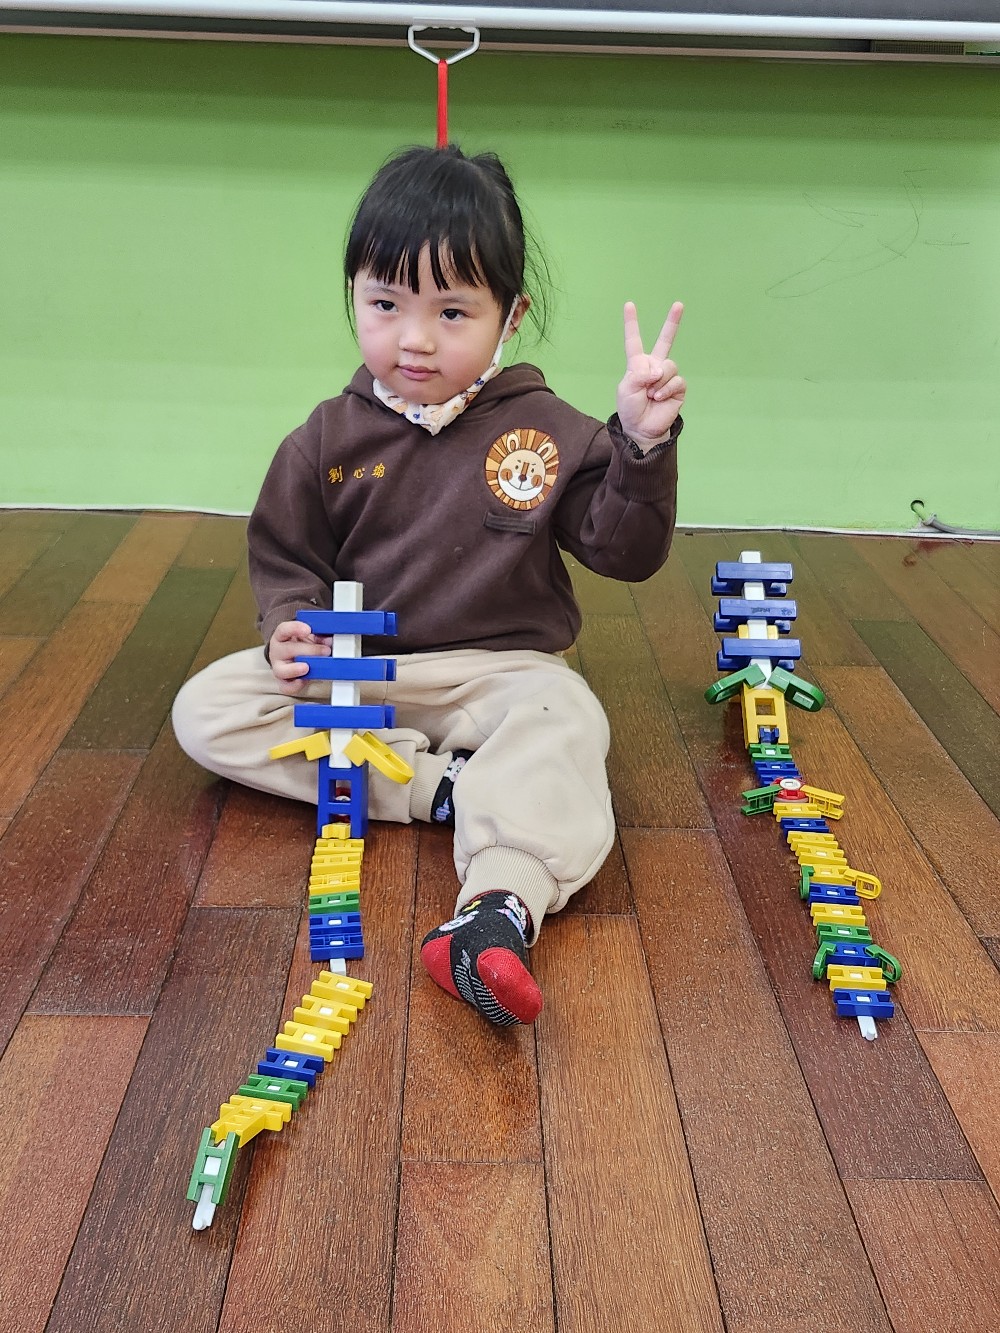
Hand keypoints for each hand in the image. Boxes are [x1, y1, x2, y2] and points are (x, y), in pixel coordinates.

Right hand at [269, 620, 330, 695]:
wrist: (291, 658)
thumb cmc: (301, 645)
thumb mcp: (309, 637)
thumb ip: (319, 637)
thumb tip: (330, 641)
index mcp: (282, 636)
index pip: (284, 630)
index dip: (295, 629)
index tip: (308, 630)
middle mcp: (277, 651)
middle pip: (288, 650)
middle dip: (309, 650)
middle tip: (326, 651)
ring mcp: (278, 667)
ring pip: (282, 670)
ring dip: (295, 669)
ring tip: (307, 668)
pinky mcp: (282, 682)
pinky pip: (286, 687)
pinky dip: (295, 686)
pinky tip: (304, 680)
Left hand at [617, 301, 685, 448]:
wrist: (642, 429)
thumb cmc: (630, 409)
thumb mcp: (626, 389)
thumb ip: (639, 374)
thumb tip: (659, 370)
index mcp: (638, 364)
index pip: (634, 340)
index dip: (631, 323)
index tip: (629, 304)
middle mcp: (654, 366)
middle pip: (665, 340)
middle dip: (673, 322)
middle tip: (679, 304)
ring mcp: (667, 376)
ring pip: (669, 366)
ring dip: (658, 381)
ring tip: (651, 395)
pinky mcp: (678, 388)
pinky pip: (676, 381)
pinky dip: (666, 389)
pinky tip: (659, 398)